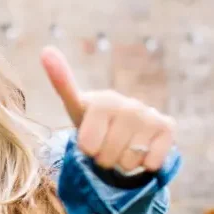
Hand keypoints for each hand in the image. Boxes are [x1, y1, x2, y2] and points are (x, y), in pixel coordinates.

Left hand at [41, 46, 175, 174]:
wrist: (125, 132)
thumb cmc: (95, 122)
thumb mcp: (75, 109)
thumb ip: (62, 83)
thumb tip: (46, 49)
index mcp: (103, 101)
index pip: (88, 143)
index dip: (88, 150)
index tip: (88, 141)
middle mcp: (129, 105)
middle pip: (108, 156)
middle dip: (104, 159)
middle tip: (105, 148)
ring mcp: (150, 116)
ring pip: (129, 162)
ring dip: (123, 164)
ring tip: (123, 149)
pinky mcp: (168, 128)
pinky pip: (152, 161)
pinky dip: (145, 164)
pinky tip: (143, 150)